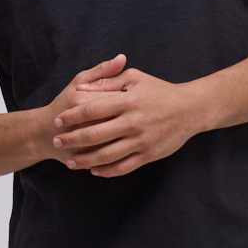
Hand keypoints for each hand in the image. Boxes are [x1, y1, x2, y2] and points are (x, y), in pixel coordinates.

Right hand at [40, 54, 128, 164]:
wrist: (44, 133)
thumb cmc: (64, 103)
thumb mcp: (78, 81)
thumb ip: (101, 71)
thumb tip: (122, 58)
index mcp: (83, 99)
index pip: (116, 96)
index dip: (130, 96)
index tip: (139, 96)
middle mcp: (84, 121)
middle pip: (119, 119)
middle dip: (132, 117)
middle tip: (140, 114)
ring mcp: (85, 142)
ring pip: (116, 139)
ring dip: (129, 135)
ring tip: (134, 129)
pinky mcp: (87, 157)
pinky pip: (111, 155)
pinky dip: (121, 150)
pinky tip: (127, 144)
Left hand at [52, 67, 206, 176]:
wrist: (190, 109)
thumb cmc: (159, 91)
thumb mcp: (135, 77)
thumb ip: (109, 80)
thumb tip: (84, 88)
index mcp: (128, 101)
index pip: (92, 109)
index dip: (72, 116)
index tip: (58, 120)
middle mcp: (133, 122)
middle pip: (95, 134)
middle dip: (72, 139)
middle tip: (57, 141)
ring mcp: (140, 141)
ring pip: (106, 155)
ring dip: (85, 160)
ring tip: (71, 161)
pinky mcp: (148, 155)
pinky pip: (123, 167)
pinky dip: (106, 171)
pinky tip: (94, 170)